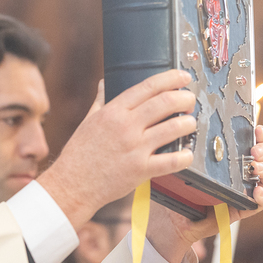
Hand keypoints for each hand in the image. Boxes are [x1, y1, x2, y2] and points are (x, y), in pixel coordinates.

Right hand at [37, 70, 196, 229]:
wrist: (72, 185)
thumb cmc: (79, 153)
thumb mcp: (88, 121)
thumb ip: (100, 101)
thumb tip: (105, 83)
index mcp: (114, 111)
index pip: (148, 86)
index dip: (171, 79)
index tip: (183, 78)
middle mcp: (126, 126)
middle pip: (166, 103)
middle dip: (185, 99)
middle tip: (190, 102)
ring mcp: (135, 148)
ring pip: (173, 128)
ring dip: (188, 124)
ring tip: (190, 124)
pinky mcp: (141, 170)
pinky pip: (171, 161)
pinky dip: (185, 156)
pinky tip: (187, 153)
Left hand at [146, 124, 262, 262]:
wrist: (171, 219)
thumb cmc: (175, 188)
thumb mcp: (182, 165)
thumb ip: (189, 150)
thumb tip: (186, 128)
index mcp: (226, 157)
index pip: (247, 140)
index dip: (256, 133)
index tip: (256, 128)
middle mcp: (237, 171)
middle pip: (261, 156)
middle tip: (254, 150)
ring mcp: (242, 189)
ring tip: (255, 169)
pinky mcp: (241, 208)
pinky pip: (259, 203)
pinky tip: (258, 192)